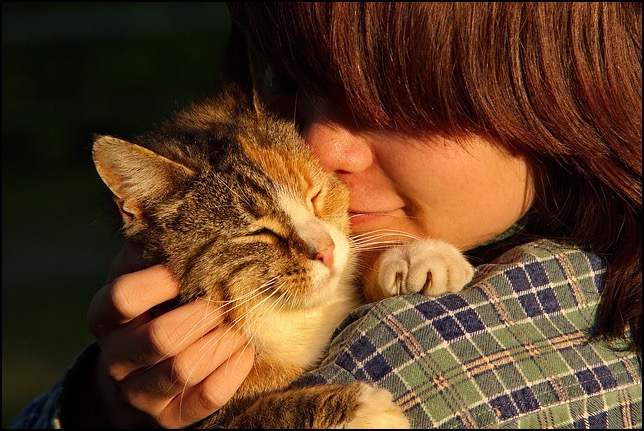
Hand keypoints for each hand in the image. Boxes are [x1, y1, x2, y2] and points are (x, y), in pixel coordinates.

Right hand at [86, 243, 254, 427]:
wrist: (141, 371)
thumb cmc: (153, 307)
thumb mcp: (145, 277)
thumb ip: (159, 252)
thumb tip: (193, 214)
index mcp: (105, 316)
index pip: (123, 297)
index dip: (161, 280)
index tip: (191, 267)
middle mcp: (117, 358)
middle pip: (159, 337)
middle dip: (203, 314)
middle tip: (226, 297)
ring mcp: (141, 392)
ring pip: (184, 369)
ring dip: (222, 340)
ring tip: (240, 321)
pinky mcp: (170, 418)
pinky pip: (208, 396)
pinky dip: (234, 368)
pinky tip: (245, 348)